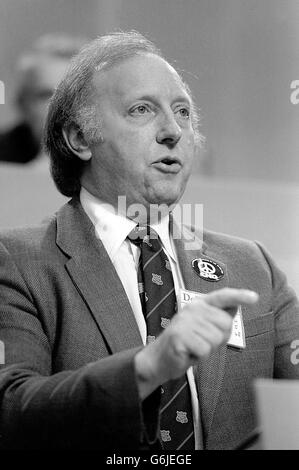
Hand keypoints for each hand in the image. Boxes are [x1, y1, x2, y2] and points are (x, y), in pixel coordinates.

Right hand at [134, 288, 257, 398]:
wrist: (160, 359)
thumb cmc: (187, 344)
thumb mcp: (204, 328)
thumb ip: (218, 318)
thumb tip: (235, 306)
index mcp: (199, 305)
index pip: (222, 297)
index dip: (239, 296)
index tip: (254, 297)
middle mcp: (192, 309)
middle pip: (225, 324)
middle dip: (218, 339)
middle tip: (201, 342)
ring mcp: (184, 321)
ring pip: (215, 339)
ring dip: (207, 349)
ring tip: (193, 347)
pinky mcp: (179, 336)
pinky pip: (204, 350)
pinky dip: (199, 357)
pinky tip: (188, 353)